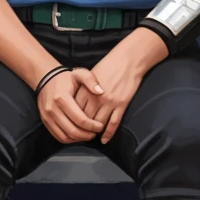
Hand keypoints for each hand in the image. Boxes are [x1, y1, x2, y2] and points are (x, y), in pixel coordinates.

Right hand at [36, 68, 103, 143]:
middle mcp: (53, 109)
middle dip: (86, 135)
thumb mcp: (79, 73)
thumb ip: (91, 80)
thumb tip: (101, 92)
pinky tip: (78, 135)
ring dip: (78, 139)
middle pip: (72, 130)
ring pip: (65, 136)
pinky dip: (69, 139)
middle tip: (96, 133)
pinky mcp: (45, 121)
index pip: (80, 119)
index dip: (92, 126)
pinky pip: (58, 136)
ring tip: (88, 135)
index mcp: (62, 98)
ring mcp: (47, 117)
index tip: (101, 126)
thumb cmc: (66, 78)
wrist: (46, 78)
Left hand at [78, 28, 167, 143]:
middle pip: (85, 119)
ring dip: (94, 132)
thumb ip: (83, 89)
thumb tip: (76, 103)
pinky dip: (108, 134)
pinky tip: (104, 140)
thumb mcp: (91, 75)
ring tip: (91, 137)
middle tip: (80, 135)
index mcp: (86, 90)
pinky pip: (113, 123)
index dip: (72, 119)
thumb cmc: (109, 65)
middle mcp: (96, 98)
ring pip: (98, 124)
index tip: (71, 124)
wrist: (128, 60)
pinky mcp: (121, 105)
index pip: (75, 110)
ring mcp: (109, 102)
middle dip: (81, 128)